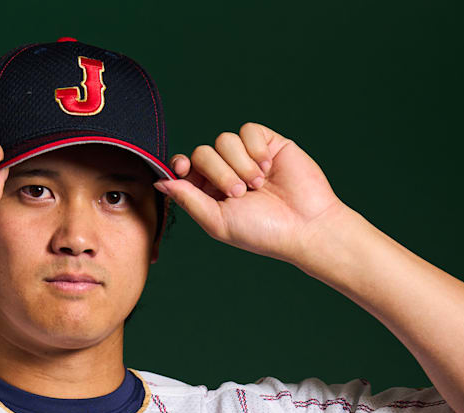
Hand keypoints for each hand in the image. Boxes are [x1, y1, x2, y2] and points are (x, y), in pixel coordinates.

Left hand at [155, 123, 345, 263]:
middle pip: (202, 152)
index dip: (180, 164)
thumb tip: (159, 183)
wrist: (304, 225)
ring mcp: (247, 157)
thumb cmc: (261, 231)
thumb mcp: (217, 221)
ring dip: (239, 164)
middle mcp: (227, 172)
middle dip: (218, 172)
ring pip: (224, 139)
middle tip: (240, 193)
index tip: (183, 168)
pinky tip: (267, 166)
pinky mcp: (268, 143)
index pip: (185, 167)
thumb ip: (188, 199)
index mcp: (210, 192)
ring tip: (258, 184)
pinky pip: (248, 130)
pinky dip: (254, 148)